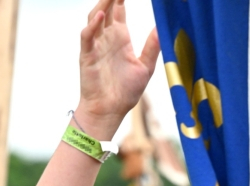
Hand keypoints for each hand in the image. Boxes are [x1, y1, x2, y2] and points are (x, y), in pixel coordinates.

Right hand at [77, 0, 159, 136]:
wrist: (109, 111)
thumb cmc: (125, 93)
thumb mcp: (145, 68)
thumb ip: (152, 48)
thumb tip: (162, 28)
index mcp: (120, 39)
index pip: (119, 10)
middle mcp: (107, 39)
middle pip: (106, 8)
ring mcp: (96, 46)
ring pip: (94, 17)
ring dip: (102, 4)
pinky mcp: (87, 56)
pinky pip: (87, 37)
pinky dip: (92, 26)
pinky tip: (100, 16)